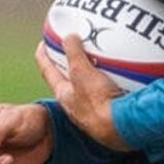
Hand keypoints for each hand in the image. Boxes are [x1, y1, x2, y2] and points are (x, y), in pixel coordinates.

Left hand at [35, 35, 129, 151]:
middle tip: (74, 46)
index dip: (43, 56)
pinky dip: (109, 78)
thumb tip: (69, 37)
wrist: (120, 127)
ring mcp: (92, 107)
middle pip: (68, 78)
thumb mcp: (81, 72)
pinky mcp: (109, 109)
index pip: (48, 71)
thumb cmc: (97, 103)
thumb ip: (74, 53)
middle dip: (70, 62)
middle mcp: (75, 102)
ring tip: (100, 56)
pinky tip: (120, 72)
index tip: (43, 43)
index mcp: (64, 94)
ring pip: (88, 84)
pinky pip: (106, 89)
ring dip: (91, 70)